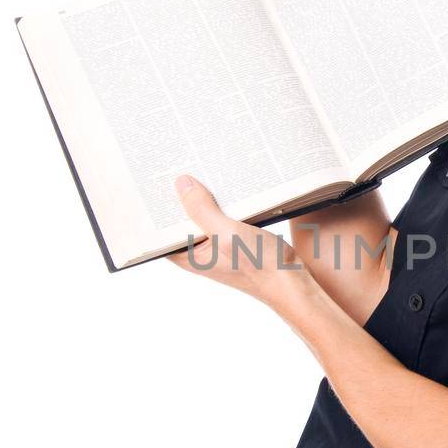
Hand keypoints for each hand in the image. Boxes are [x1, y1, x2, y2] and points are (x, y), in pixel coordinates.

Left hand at [166, 175, 308, 307]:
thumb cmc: (261, 267)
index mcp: (188, 256)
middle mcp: (198, 251)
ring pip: (202, 214)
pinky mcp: (232, 238)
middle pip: (182, 218)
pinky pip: (220, 215)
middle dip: (180, 196)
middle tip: (176, 166)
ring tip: (198, 170)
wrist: (293, 281)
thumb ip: (202, 210)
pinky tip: (225, 186)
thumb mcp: (227, 234)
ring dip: (204, 196)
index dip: (158, 205)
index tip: (155, 180)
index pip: (162, 228)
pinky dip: (222, 202)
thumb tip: (182, 184)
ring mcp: (216, 244)